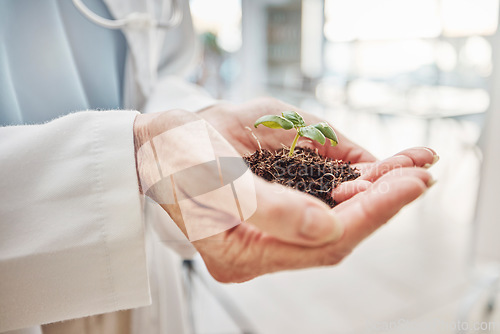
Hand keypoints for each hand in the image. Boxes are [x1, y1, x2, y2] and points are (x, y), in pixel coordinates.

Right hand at [134, 98, 434, 282]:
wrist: (159, 144)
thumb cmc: (176, 153)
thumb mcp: (213, 173)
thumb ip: (268, 208)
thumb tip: (327, 229)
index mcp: (238, 252)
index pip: (320, 242)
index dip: (369, 212)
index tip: (409, 182)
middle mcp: (259, 250)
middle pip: (335, 237)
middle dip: (380, 203)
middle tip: (419, 172)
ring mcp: (268, 234)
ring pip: (334, 222)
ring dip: (374, 195)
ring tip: (409, 169)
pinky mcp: (275, 213)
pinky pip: (322, 206)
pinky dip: (353, 188)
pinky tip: (378, 172)